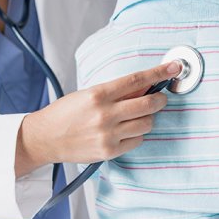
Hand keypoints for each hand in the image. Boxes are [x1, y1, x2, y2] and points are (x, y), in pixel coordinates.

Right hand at [15, 62, 180, 176]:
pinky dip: (137, 134)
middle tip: (160, 99)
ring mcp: (108, 134)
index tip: (174, 67)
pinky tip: (125, 131)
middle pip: (148, 104)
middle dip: (160, 100)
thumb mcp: (88, 94)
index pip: (137, 80)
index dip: (159, 73)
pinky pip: (137, 140)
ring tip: (137, 117)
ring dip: (148, 118)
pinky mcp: (109, 151)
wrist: (45, 138)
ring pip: (147, 123)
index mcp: (99, 94)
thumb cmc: (66, 113)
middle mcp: (105, 114)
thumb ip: (116, 92)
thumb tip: (144, 86)